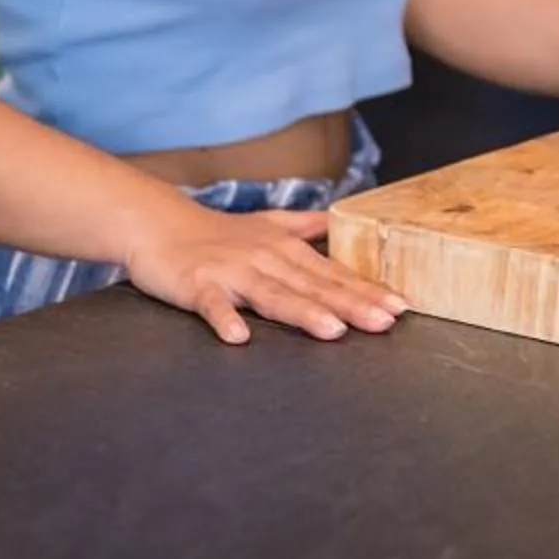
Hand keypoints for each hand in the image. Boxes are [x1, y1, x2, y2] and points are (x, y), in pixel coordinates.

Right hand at [121, 196, 407, 345]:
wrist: (158, 224)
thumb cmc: (217, 232)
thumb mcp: (269, 225)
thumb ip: (307, 227)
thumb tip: (341, 221)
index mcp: (286, 250)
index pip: (334, 273)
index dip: (367, 290)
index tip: (400, 306)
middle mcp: (266, 259)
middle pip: (314, 285)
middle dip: (351, 304)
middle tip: (385, 321)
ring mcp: (232, 272)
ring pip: (273, 294)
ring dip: (303, 312)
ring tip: (333, 330)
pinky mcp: (197, 285)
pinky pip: (212, 305)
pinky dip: (225, 319)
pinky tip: (239, 337)